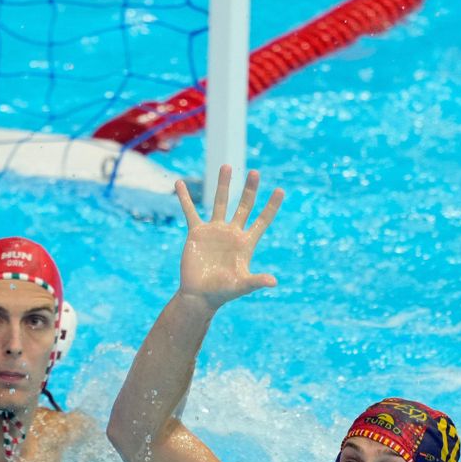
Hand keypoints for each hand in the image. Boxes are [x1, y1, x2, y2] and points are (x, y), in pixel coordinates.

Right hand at [174, 165, 283, 310]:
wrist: (199, 295)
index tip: (281, 190)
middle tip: (256, 172)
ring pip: (220, 202)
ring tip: (227, 166)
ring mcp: (215, 230)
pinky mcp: (197, 233)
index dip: (271, 206)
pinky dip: (185, 198)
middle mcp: (232, 233)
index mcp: (246, 243)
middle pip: (244, 206)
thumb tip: (274, 282)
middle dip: (250, 189)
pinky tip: (180, 183)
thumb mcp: (241, 285)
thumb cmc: (222, 292)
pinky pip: (190, 212)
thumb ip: (255, 281)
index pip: (262, 220)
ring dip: (224, 184)